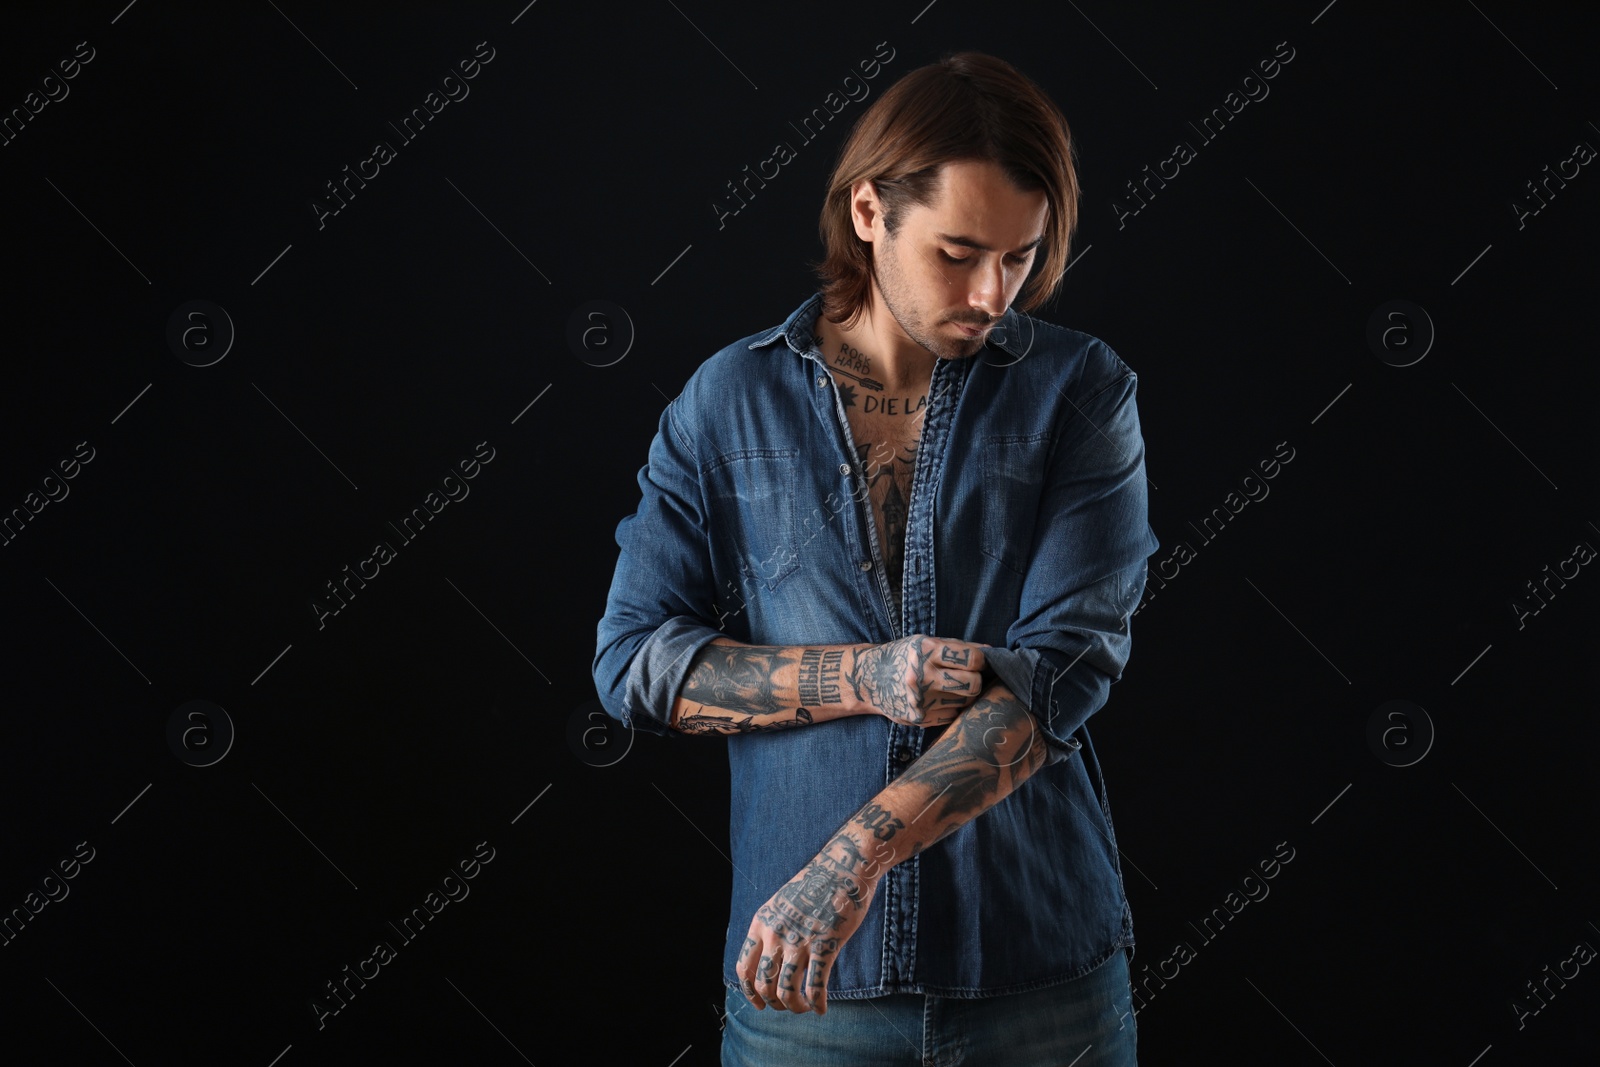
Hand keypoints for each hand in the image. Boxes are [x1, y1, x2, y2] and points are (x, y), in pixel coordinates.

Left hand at [735, 832, 887, 1014]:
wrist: (844, 865)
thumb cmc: (816, 885)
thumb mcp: (783, 902)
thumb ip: (774, 928)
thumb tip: (773, 958)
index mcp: (762, 923)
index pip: (744, 968)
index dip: (750, 992)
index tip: (760, 1003)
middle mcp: (776, 934)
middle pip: (764, 984)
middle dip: (774, 1003)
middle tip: (787, 1006)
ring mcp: (800, 940)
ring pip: (786, 991)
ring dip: (795, 1007)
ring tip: (804, 1008)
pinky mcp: (825, 945)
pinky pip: (816, 987)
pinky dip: (817, 1004)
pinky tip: (822, 1009)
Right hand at [847, 635, 986, 727]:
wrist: (868, 680)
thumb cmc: (902, 657)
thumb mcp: (925, 643)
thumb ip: (957, 647)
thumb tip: (991, 652)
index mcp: (924, 650)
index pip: (971, 659)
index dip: (980, 661)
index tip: (978, 662)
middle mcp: (921, 676)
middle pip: (972, 684)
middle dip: (976, 680)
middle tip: (968, 677)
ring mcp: (920, 700)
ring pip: (965, 702)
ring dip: (964, 695)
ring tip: (951, 688)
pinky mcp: (920, 718)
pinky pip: (952, 714)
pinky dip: (951, 707)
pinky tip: (939, 699)